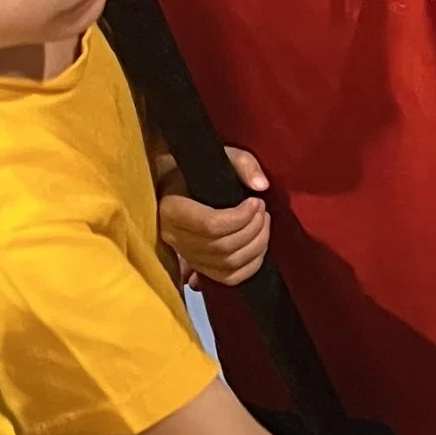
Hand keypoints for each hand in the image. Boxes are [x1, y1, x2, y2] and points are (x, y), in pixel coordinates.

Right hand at [157, 146, 271, 286]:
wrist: (176, 183)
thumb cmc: (197, 169)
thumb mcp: (219, 156)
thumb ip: (242, 163)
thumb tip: (261, 185)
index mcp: (171, 209)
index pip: (211, 226)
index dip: (241, 218)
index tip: (256, 202)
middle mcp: (173, 236)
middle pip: (223, 247)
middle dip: (253, 229)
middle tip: (263, 210)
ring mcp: (185, 254)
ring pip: (228, 264)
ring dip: (257, 246)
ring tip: (263, 223)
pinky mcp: (198, 266)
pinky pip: (229, 278)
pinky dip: (252, 266)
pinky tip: (259, 245)